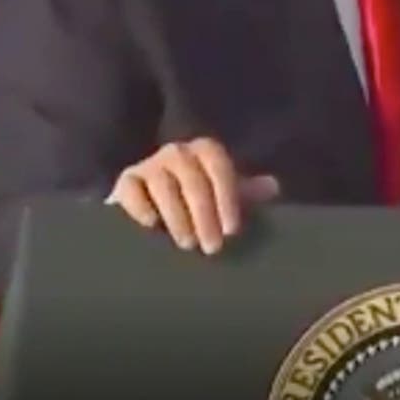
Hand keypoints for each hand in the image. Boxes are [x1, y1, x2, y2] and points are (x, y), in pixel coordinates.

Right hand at [106, 138, 280, 253]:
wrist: (152, 200)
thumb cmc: (197, 198)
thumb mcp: (223, 193)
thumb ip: (246, 191)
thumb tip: (274, 187)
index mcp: (206, 151)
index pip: (219, 168)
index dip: (227, 198)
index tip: (232, 230)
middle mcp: (178, 152)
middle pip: (192, 179)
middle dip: (204, 215)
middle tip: (212, 247)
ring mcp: (149, 165)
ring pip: (163, 184)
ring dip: (176, 215)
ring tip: (187, 243)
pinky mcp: (125, 181)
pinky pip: (131, 189)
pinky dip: (141, 206)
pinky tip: (151, 225)